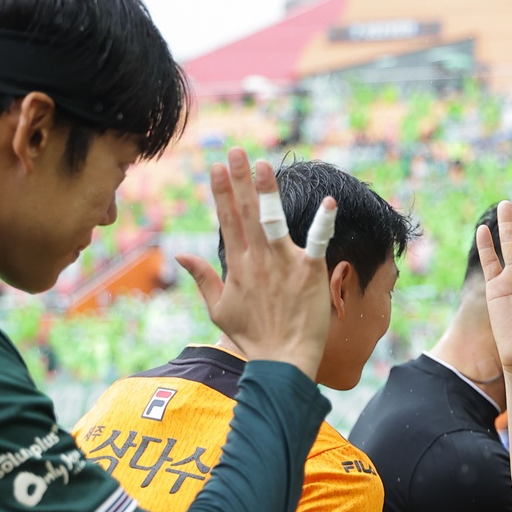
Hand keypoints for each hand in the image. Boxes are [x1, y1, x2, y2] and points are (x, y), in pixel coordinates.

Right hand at [191, 149, 334, 379]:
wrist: (282, 361)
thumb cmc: (252, 338)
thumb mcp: (219, 309)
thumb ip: (203, 278)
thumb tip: (181, 255)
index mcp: (237, 266)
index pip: (227, 221)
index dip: (221, 192)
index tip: (216, 166)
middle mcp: (258, 260)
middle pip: (246, 213)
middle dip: (240, 180)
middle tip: (235, 151)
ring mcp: (284, 264)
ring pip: (273, 221)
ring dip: (266, 192)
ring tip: (261, 165)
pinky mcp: (309, 272)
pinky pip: (316, 242)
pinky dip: (323, 223)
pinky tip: (329, 202)